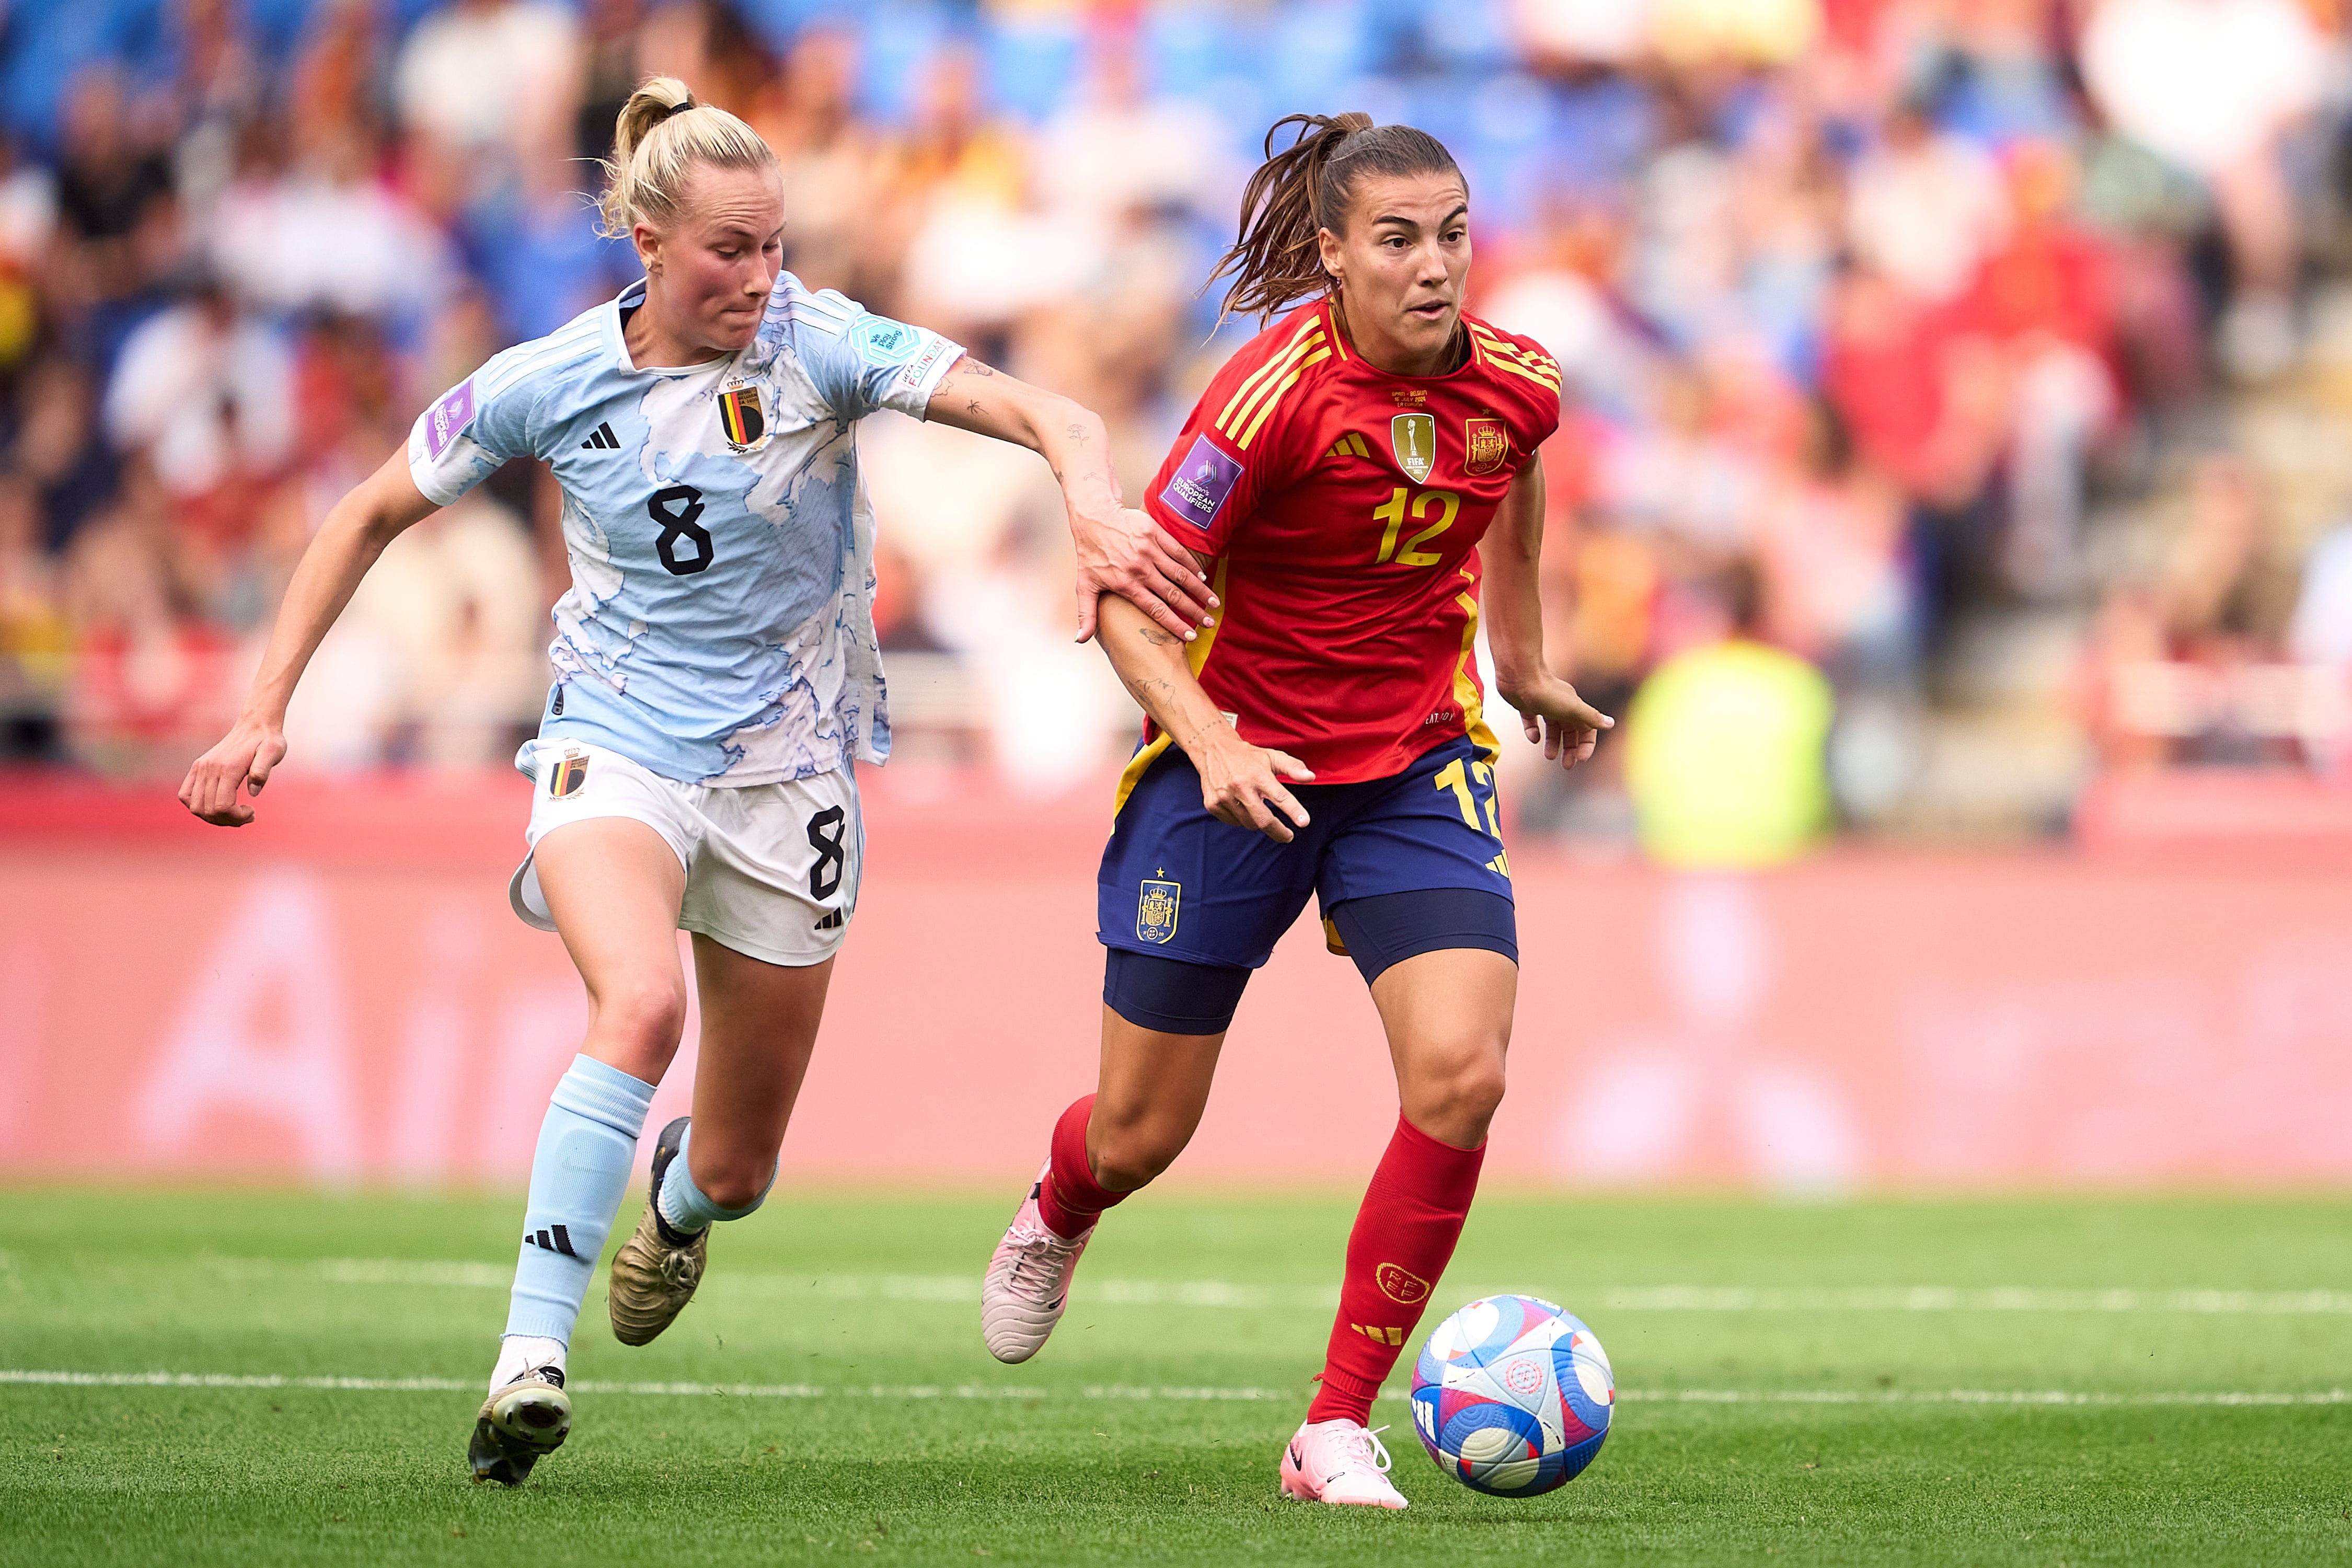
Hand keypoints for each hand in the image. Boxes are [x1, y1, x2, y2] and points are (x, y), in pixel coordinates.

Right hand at [179, 714, 287, 825]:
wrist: (254, 725)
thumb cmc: (267, 741)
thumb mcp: (274, 752)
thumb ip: (263, 770)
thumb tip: (253, 792)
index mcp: (228, 768)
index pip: (222, 806)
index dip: (236, 817)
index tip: (252, 812)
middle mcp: (210, 768)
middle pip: (207, 810)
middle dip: (228, 820)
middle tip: (247, 816)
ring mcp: (201, 768)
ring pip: (195, 806)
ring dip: (214, 817)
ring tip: (235, 813)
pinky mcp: (197, 767)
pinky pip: (186, 795)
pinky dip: (199, 806)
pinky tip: (217, 805)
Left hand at [1071, 505, 1217, 644]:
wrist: (1094, 517)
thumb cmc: (1090, 552)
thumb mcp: (1085, 585)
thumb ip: (1087, 614)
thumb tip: (1080, 640)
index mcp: (1127, 584)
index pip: (1156, 610)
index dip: (1175, 625)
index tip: (1191, 636)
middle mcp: (1141, 569)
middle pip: (1174, 595)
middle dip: (1194, 611)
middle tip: (1209, 622)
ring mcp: (1149, 550)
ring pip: (1181, 574)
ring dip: (1200, 590)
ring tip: (1213, 603)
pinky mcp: (1155, 534)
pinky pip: (1179, 553)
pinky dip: (1192, 566)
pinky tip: (1202, 577)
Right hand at [1190, 723, 1314, 842]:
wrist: (1212, 749)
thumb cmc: (1247, 755)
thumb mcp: (1272, 756)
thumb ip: (1293, 767)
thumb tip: (1310, 777)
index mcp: (1258, 775)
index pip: (1280, 796)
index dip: (1294, 811)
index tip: (1304, 822)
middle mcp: (1240, 787)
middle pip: (1263, 820)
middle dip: (1279, 832)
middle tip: (1288, 836)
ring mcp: (1224, 797)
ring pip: (1249, 823)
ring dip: (1258, 821)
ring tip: (1257, 807)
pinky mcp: (1212, 805)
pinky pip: (1234, 822)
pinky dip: (1241, 818)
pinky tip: (1240, 805)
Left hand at [1501, 674, 1614, 770]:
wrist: (1519, 676)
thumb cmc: (1546, 692)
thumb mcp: (1573, 708)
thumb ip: (1591, 717)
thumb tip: (1611, 724)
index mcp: (1574, 707)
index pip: (1586, 729)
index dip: (1586, 744)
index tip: (1581, 759)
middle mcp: (1561, 705)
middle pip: (1570, 731)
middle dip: (1570, 748)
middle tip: (1566, 765)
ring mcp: (1543, 705)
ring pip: (1552, 727)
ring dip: (1552, 743)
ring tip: (1549, 757)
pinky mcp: (1526, 704)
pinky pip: (1531, 721)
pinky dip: (1533, 731)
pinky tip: (1534, 738)